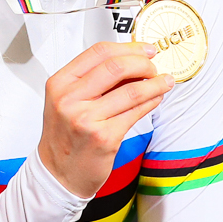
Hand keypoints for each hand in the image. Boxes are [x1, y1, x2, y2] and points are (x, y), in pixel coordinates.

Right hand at [38, 41, 171, 197]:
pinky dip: (151, 102)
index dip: (128, 47)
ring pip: (131, 90)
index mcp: (60, 83)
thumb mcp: (67, 101)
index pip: (98, 52)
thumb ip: (92, 80)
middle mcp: (69, 99)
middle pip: (116, 66)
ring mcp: (86, 119)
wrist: (57, 174)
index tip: (144, 49)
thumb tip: (131, 61)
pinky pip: (136, 112)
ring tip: (164, 82)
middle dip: (143, 63)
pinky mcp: (104, 137)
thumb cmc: (64, 137)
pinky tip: (156, 99)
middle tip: (153, 66)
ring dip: (155, 83)